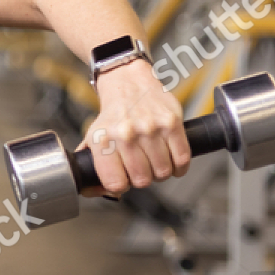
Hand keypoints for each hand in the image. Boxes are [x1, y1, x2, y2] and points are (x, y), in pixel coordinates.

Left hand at [78, 58, 188, 195]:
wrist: (128, 83)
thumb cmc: (112, 115)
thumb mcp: (93, 137)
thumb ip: (92, 165)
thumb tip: (95, 191)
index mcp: (103, 140)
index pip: (115, 183)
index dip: (122, 186)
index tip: (124, 180)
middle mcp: (125, 134)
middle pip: (143, 180)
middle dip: (144, 179)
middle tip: (142, 169)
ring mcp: (150, 128)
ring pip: (163, 172)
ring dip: (161, 172)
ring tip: (155, 161)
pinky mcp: (171, 123)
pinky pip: (182, 159)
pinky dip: (179, 166)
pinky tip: (171, 160)